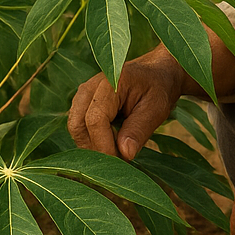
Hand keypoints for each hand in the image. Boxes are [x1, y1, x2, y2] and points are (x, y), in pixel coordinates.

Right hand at [68, 49, 185, 159]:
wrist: (156, 74)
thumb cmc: (159, 89)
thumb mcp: (156, 109)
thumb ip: (139, 130)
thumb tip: (125, 155)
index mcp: (109, 82)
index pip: (95, 120)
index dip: (105, 145)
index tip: (123, 161)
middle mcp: (89, 87)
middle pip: (78, 126)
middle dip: (96, 148)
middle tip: (121, 159)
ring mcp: (82, 95)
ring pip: (75, 129)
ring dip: (93, 146)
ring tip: (119, 151)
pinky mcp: (81, 105)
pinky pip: (79, 129)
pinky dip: (92, 141)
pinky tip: (113, 144)